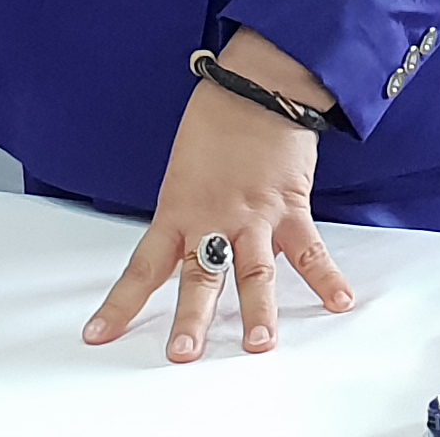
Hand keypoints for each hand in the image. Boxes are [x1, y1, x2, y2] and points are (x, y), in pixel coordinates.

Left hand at [83, 32, 356, 360]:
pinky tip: (340, 302)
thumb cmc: (217, 122)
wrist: (256, 85)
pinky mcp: (290, 206)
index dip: (120, 304)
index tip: (98, 335)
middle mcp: (213, 220)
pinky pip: (309, 249)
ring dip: (258, 311)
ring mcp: (253, 217)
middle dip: (192, 319)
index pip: (142, 268)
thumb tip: (199, 251)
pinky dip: (327, 277)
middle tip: (184, 353)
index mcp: (177, 211)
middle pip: (199, 278)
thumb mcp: (185, 173)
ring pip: (254, 272)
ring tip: (259, 344)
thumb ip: (191, 216)